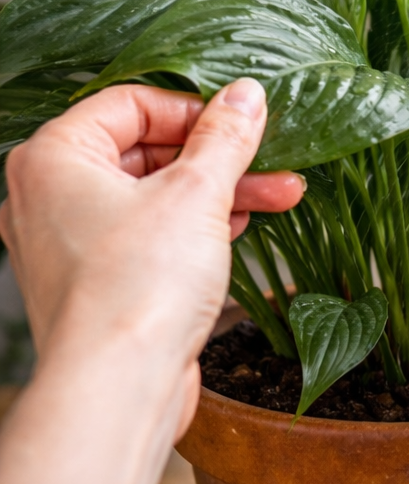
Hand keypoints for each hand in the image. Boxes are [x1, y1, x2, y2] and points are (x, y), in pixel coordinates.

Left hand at [0, 79, 303, 483]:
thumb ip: (224, 136)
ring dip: (220, 191)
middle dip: (219, 157)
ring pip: (155, 195)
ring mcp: (74, 242)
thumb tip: (245, 94)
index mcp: (56, 158)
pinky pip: (151, 234)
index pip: (130, 103)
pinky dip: (197, 226)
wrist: (118, 388)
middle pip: (147, 150)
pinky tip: (242, 226)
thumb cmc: (136, 289)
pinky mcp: (100, 281)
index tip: (238, 121)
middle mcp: (53, 197)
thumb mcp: (197, 193)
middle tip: (270, 158)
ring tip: (280, 193)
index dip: (192, 109)